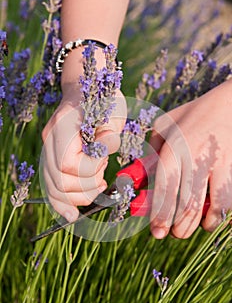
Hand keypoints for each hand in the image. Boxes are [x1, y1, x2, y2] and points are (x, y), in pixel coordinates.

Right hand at [41, 88, 125, 221]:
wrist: (85, 89)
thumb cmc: (103, 98)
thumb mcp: (113, 111)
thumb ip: (109, 135)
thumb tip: (103, 153)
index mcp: (63, 126)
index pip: (68, 164)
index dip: (89, 169)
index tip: (104, 160)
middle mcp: (49, 140)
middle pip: (58, 181)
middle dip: (86, 189)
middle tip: (103, 182)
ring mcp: (47, 149)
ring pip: (52, 188)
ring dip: (77, 197)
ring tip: (98, 187)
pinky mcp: (52, 157)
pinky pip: (51, 185)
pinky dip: (61, 202)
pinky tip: (72, 214)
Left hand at [149, 78, 231, 238]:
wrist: (231, 103)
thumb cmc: (193, 113)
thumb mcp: (165, 125)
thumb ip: (151, 150)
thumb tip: (138, 177)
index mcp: (176, 146)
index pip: (166, 186)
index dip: (160, 213)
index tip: (156, 231)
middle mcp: (198, 156)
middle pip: (187, 202)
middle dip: (178, 226)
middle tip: (171, 234)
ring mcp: (220, 163)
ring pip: (212, 205)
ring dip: (200, 224)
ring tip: (190, 230)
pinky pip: (228, 199)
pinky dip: (220, 214)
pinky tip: (211, 219)